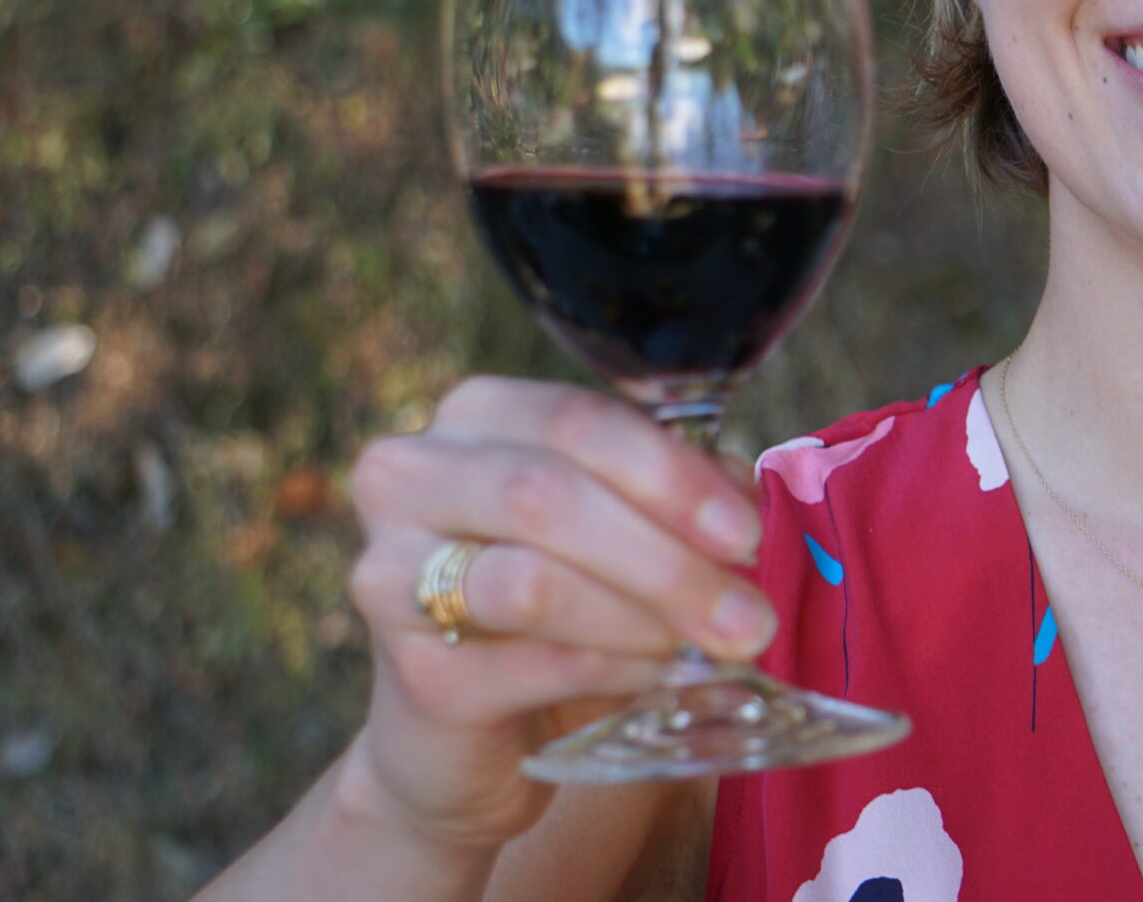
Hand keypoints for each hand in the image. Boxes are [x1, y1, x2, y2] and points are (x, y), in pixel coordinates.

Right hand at [338, 377, 777, 852]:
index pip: (577, 421)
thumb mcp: (622, 525)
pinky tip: (665, 679)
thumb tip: (745, 497)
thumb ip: (677, 494)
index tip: (746, 533)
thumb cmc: (562, 598)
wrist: (473, 727)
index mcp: (477, 416)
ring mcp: (393, 575)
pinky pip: (534, 665)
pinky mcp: (414, 676)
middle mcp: (411, 478)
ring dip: (644, 617)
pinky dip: (617, 671)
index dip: (670, 474)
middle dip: (665, 558)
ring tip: (714, 647)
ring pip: (532, 584)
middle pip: (547, 497)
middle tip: (749, 616)